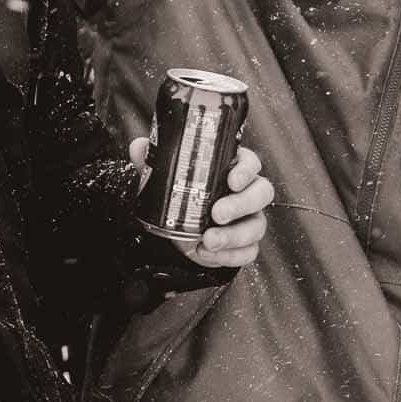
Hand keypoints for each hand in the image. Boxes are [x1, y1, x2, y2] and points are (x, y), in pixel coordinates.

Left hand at [127, 138, 271, 275]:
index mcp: (233, 170)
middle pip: (261, 193)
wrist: (182, 233)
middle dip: (241, 204)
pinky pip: (249, 251)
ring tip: (208, 241)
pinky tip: (207, 254)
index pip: (251, 163)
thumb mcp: (168, 179)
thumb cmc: (183, 198)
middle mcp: (247, 194)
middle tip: (217, 213)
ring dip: (233, 235)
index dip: (246, 170)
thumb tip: (139, 146)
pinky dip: (229, 255)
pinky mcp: (246, 245)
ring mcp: (250, 220)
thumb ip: (157, 162)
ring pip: (256, 225)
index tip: (232, 180)